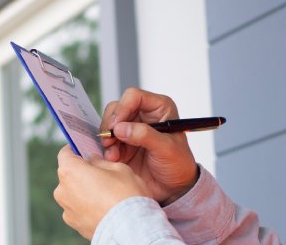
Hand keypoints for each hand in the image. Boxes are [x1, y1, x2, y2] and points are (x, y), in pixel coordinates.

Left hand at [54, 146, 149, 239]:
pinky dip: (87, 207)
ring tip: (106, 195)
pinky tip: (104, 208)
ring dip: (84, 191)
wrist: (131, 229)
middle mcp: (62, 190)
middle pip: (69, 175)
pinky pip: (78, 209)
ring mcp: (67, 209)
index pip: (65, 153)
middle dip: (82, 172)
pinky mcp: (74, 224)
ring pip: (73, 193)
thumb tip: (93, 160)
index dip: (75, 150)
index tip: (84, 151)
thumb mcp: (119, 168)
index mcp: (70, 171)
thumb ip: (101, 162)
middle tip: (102, 175)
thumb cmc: (126, 195)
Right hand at [101, 88, 199, 204]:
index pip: (134, 96)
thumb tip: (120, 128)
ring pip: (109, 123)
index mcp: (159, 108)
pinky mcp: (122, 143)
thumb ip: (144, 136)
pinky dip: (107, 149)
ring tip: (113, 154)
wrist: (173, 188)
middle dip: (111, 123)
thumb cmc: (178, 164)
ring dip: (107, 138)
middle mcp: (143, 115)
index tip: (116, 126)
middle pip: (117, 108)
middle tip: (110, 139)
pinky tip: (113, 159)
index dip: (123, 108)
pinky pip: (107, 140)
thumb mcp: (166, 149)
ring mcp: (131, 129)